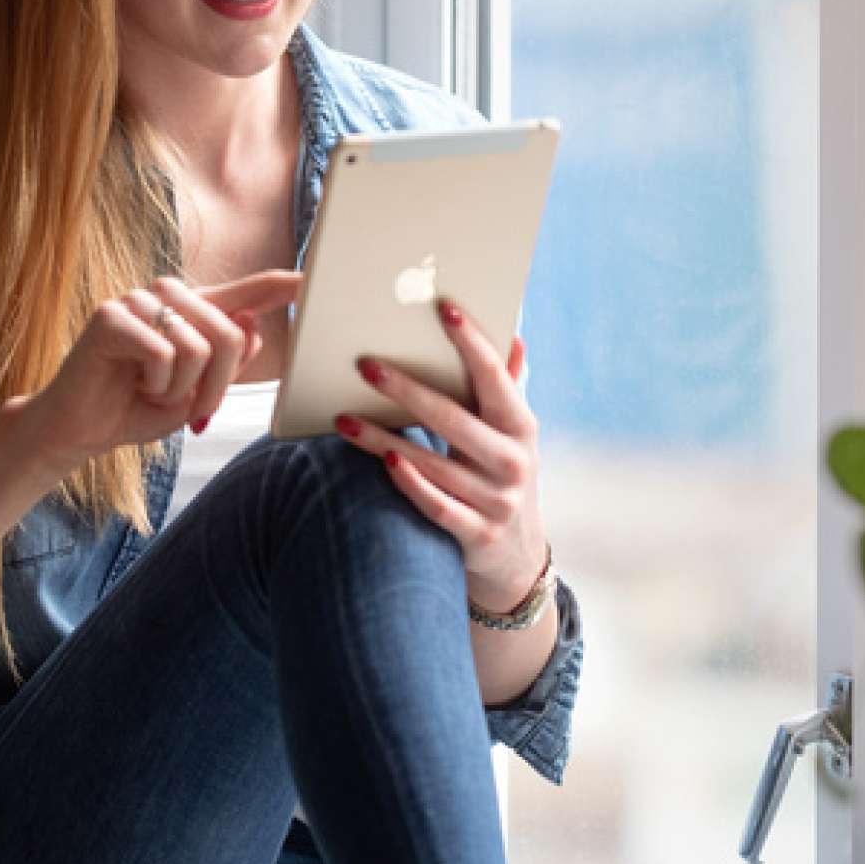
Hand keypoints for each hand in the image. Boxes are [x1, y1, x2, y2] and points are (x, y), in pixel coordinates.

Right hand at [8, 270, 303, 470]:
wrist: (81, 431)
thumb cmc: (137, 408)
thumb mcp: (197, 392)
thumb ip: (229, 359)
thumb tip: (253, 325)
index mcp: (191, 309)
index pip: (245, 291)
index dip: (281, 285)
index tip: (313, 276)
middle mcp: (166, 294)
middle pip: (230, 332)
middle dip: (217, 385)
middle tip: (192, 409)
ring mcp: (136, 300)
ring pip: (199, 347)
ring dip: (181, 389)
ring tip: (152, 391)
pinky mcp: (111, 316)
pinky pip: (164, 355)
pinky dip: (156, 387)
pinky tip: (133, 385)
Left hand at [335, 299, 547, 611]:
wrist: (517, 556)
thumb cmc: (500, 474)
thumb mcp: (511, 435)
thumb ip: (507, 389)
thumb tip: (515, 337)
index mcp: (521, 426)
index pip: (494, 376)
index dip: (471, 341)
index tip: (443, 307)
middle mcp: (513, 461)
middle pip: (452, 418)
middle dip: (406, 389)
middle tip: (364, 364)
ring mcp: (496, 500)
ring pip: (433, 463)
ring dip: (384, 439)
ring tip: (343, 417)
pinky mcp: (476, 534)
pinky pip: (438, 505)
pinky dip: (411, 484)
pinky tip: (384, 463)